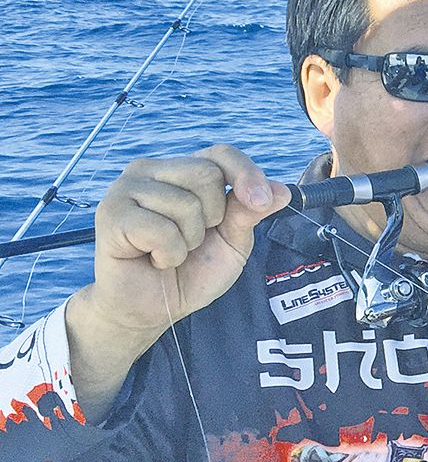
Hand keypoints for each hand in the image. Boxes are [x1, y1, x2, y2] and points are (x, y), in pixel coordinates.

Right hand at [75, 145, 288, 344]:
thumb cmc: (191, 271)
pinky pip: (160, 229)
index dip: (246, 174)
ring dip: (188, 241)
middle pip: (206, 175)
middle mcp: (151, 171)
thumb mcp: (232, 242)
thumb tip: (282, 190)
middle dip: (213, 218)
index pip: (221, 154)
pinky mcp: (111, 214)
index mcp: (182, 171)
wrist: (153, 307)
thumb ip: (249, 213)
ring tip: (169, 251)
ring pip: (185, 204)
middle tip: (192, 240)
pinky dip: (168, 254)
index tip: (261, 202)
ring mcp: (126, 189)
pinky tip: (153, 259)